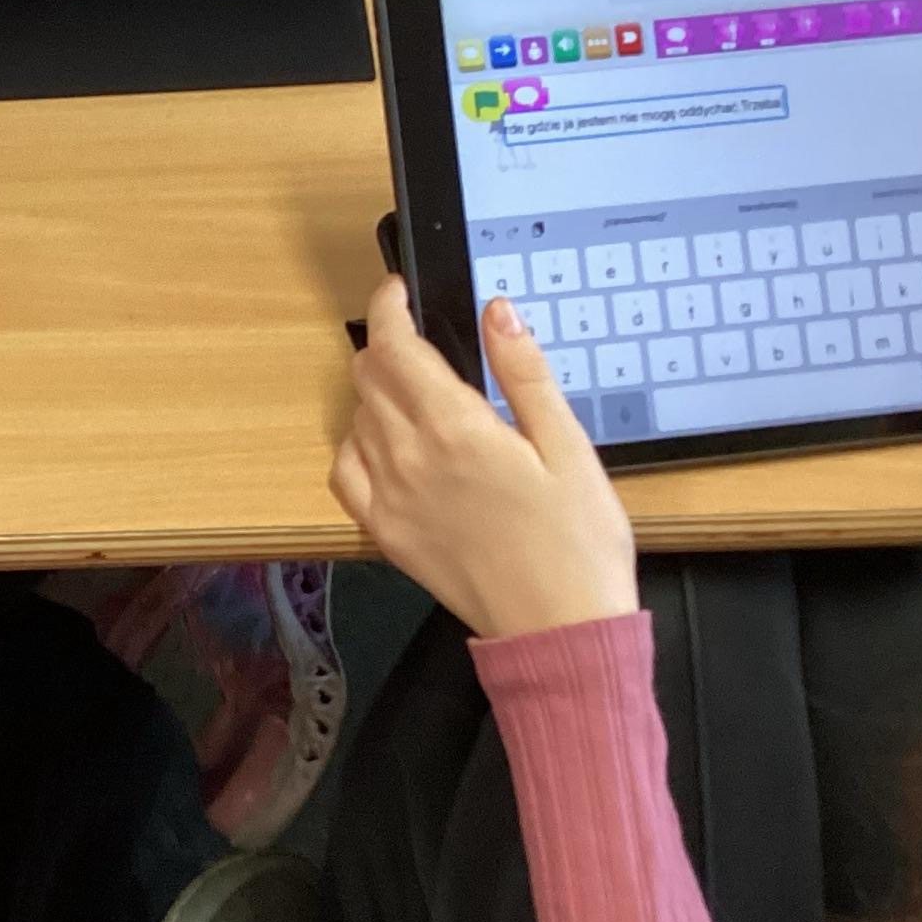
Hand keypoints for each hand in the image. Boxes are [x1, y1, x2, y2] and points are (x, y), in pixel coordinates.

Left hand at [331, 278, 637, 638]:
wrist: (558, 629)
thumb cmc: (576, 542)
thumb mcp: (568, 446)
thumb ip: (524, 373)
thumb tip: (497, 313)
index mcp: (455, 429)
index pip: (393, 345)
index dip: (389, 306)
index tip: (399, 291)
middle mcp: (408, 458)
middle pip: (368, 375)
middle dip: (388, 345)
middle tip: (424, 343)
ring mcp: (389, 498)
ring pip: (356, 417)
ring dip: (378, 393)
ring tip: (423, 397)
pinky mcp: (384, 532)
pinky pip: (345, 471)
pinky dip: (359, 445)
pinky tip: (393, 447)